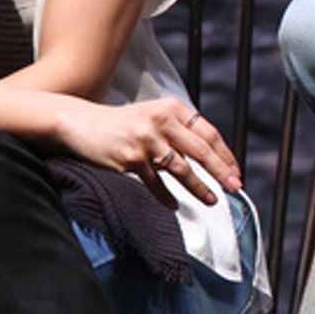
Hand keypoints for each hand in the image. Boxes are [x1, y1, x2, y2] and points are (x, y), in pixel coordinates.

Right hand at [54, 96, 241, 208]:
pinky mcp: (131, 158)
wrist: (79, 123)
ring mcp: (146, 140)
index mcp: (171, 107)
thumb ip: (178, 130)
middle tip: (235, 186)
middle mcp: (160, 120)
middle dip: (222, 172)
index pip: (208, 133)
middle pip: (201, 151)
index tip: (235, 170)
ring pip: (182, 169)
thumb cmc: (120, 123)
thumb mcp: (153, 115)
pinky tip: (174, 205)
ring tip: (212, 200)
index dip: (225, 154)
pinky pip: (156, 183)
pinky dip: (167, 197)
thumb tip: (209, 156)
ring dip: (200, 188)